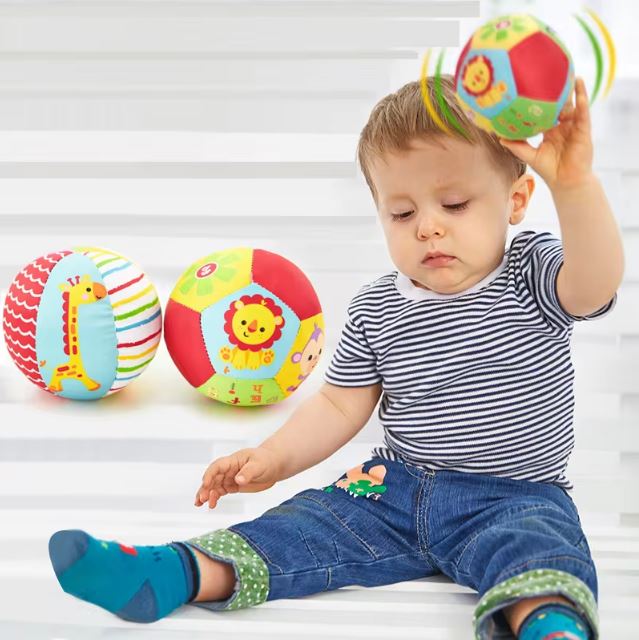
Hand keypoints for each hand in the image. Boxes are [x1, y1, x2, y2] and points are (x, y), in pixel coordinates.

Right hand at [194, 447, 281, 508]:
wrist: (274, 466)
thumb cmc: (267, 461)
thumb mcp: (259, 465)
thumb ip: (248, 472)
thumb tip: (238, 480)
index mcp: (233, 460)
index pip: (217, 466)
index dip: (209, 474)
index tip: (205, 484)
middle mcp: (229, 469)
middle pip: (213, 477)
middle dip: (205, 488)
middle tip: (201, 499)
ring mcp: (230, 477)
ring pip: (214, 486)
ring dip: (206, 494)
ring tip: (199, 504)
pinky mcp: (233, 486)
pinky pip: (220, 492)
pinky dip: (214, 498)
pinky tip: (210, 505)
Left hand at [498, 77, 593, 191]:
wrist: (566, 182)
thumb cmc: (549, 170)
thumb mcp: (530, 155)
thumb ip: (517, 146)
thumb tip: (500, 137)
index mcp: (550, 130)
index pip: (545, 111)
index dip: (540, 100)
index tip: (532, 86)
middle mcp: (562, 126)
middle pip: (560, 104)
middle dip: (557, 91)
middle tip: (550, 74)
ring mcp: (574, 127)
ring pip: (573, 105)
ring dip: (572, 91)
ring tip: (569, 74)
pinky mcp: (583, 130)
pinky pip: (583, 113)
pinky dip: (582, 101)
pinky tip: (580, 90)